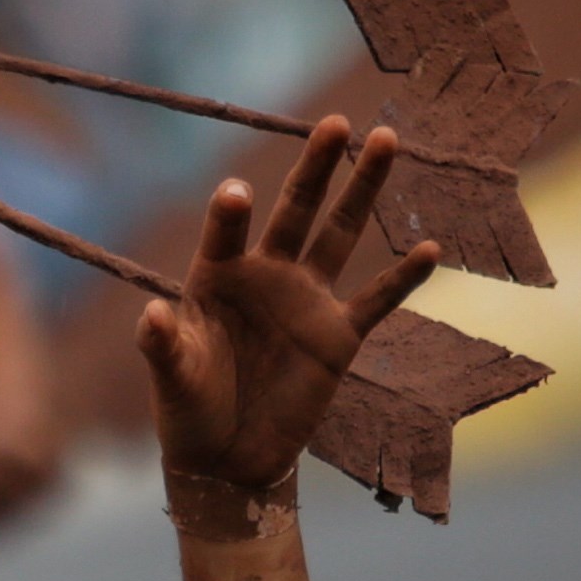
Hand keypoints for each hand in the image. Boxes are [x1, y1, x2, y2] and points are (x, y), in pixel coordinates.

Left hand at [138, 118, 435, 497]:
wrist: (228, 457)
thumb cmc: (188, 409)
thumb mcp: (171, 378)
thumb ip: (162, 345)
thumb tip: (150, 315)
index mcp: (216, 278)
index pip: (226, 234)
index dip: (231, 214)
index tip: (238, 192)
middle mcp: (265, 277)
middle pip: (296, 210)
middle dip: (317, 167)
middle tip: (336, 123)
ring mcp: (305, 301)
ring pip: (341, 234)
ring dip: (363, 190)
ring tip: (386, 140)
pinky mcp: (338, 336)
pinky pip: (377, 300)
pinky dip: (403, 278)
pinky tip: (430, 248)